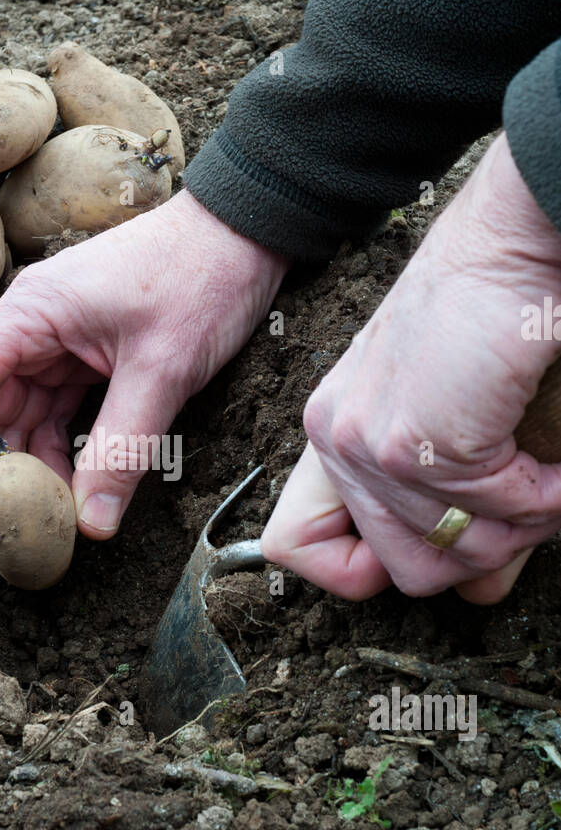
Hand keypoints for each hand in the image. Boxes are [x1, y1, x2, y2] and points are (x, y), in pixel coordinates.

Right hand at [0, 190, 286, 562]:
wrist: (245, 232)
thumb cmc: (201, 277)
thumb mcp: (162, 369)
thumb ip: (124, 448)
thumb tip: (91, 525)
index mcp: (27, 318)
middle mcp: (29, 332)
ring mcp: (56, 345)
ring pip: (21, 423)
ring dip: (24, 476)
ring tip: (27, 535)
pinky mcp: (86, 359)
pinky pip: (58, 416)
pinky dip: (60, 458)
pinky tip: (68, 500)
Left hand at [261, 134, 560, 604]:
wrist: (515, 236)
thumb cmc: (499, 318)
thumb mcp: (463, 424)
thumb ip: (461, 511)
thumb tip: (479, 593)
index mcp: (335, 431)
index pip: (295, 546)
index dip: (364, 571)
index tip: (439, 545)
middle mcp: (336, 439)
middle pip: (405, 571)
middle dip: (487, 554)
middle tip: (531, 504)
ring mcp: (369, 443)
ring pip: (457, 555)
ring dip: (528, 526)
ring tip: (553, 476)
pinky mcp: (416, 442)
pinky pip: (500, 517)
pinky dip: (550, 499)